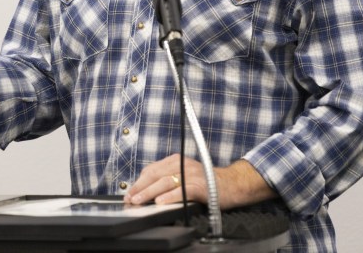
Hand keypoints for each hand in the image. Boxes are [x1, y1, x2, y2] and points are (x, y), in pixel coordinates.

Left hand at [124, 154, 274, 208]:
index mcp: (176, 160)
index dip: (139, 182)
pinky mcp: (200, 185)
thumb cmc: (206, 182)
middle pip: (156, 175)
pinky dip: (170, 196)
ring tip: (139, 201)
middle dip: (140, 188)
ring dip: (149, 192)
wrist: (232, 184)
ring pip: (165, 182)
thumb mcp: (184, 175)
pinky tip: (161, 202)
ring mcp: (191, 174)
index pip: (151, 170)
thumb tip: (146, 190)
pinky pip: (182, 190)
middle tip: (130, 198)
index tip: (130, 192)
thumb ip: (168, 179)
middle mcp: (182, 164)